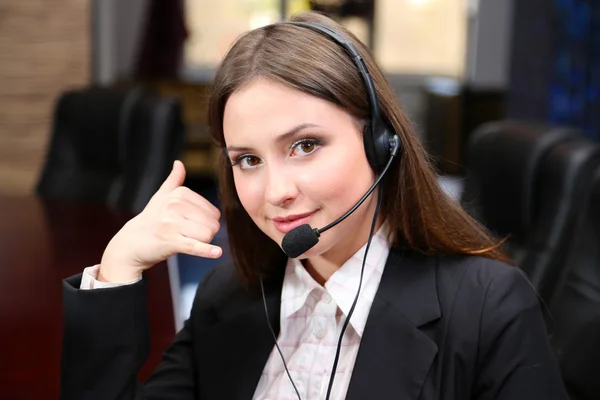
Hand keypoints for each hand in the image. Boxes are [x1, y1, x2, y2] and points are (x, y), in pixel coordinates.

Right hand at [98, 160, 221, 282]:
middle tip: (188, 235)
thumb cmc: (151, 219)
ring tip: (185, 241)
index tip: (191, 224)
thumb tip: (179, 163)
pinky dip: (207, 251)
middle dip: (206, 233)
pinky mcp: (170, 242)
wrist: (130, 243)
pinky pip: (194, 246)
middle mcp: (175, 205)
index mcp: (179, 193)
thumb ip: (174, 180)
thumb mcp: (161, 197)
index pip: (213, 212)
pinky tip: (217, 252)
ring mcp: (172, 224)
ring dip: (202, 243)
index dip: (206, 222)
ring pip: (207, 235)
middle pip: (212, 224)